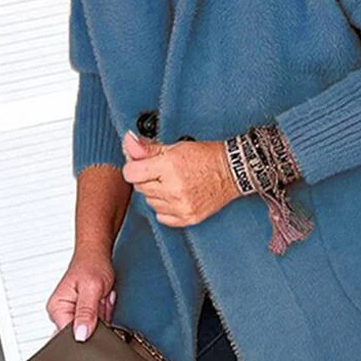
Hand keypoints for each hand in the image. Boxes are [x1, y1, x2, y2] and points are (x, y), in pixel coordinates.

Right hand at [46, 251, 115, 340]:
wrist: (97, 254)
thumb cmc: (92, 264)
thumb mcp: (91, 288)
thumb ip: (86, 312)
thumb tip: (80, 335)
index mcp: (57, 308)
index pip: (69, 336)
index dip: (88, 331)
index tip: (97, 316)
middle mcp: (62, 312)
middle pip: (83, 333)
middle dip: (98, 320)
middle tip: (100, 300)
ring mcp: (73, 313)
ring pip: (93, 329)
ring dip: (103, 315)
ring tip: (102, 298)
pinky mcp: (84, 313)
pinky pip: (98, 322)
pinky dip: (105, 313)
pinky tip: (104, 301)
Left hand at [121, 130, 239, 226]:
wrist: (232, 172)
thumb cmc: (206, 157)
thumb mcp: (175, 147)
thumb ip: (148, 148)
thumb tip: (128, 142)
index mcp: (169, 167)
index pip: (131, 173)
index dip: (133, 167)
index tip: (140, 165)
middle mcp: (174, 189)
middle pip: (140, 188)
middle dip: (147, 179)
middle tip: (162, 172)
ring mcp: (181, 206)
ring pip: (150, 203)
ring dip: (156, 194)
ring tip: (172, 183)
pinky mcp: (188, 218)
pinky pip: (162, 217)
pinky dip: (165, 208)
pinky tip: (176, 197)